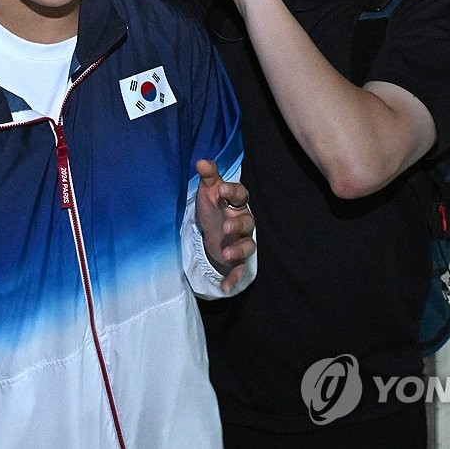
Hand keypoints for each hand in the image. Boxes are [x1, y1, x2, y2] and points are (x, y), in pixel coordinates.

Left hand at [194, 159, 255, 292]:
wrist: (212, 229)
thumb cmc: (214, 206)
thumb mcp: (208, 191)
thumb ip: (208, 176)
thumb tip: (201, 161)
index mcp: (236, 203)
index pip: (241, 195)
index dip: (233, 192)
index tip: (220, 190)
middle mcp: (242, 221)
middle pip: (248, 221)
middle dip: (238, 224)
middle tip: (225, 226)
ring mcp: (240, 241)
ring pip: (248, 245)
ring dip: (239, 250)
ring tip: (226, 253)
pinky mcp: (236, 260)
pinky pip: (240, 269)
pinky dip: (233, 278)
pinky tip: (225, 286)